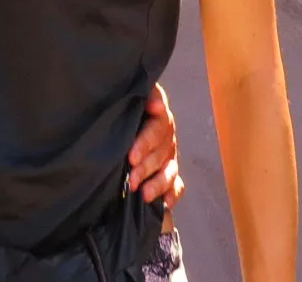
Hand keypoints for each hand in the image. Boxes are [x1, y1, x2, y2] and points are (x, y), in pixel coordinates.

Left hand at [127, 83, 184, 209]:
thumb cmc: (124, 104)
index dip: (145, 143)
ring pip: (169, 170)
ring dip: (158, 183)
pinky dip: (172, 194)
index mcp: (159, 114)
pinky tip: (165, 204)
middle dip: (146, 167)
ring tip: (144, 194)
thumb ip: (144, 97)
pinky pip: (177, 184)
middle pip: (161, 152)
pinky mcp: (170, 170)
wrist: (125, 113)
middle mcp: (167, 134)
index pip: (157, 128)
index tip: (131, 156)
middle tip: (131, 179)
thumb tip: (156, 104)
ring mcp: (170, 153)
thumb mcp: (130, 98)